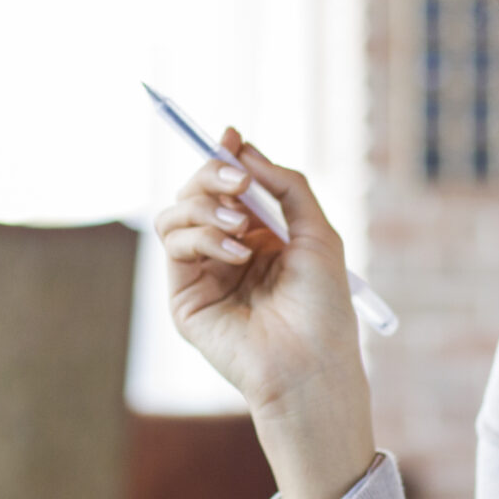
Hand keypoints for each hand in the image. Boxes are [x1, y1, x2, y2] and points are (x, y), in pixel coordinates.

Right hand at [153, 131, 375, 498]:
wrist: (311, 362)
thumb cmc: (323, 307)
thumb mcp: (317, 232)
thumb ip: (286, 186)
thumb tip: (243, 148)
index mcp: (262, 238)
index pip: (230, 187)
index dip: (225, 158)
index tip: (230, 136)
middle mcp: (228, 252)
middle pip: (197, 192)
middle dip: (213, 175)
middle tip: (239, 181)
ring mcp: (203, 274)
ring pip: (176, 213)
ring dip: (206, 206)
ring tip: (241, 227)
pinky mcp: (184, 297)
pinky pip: (175, 244)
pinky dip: (204, 236)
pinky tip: (237, 254)